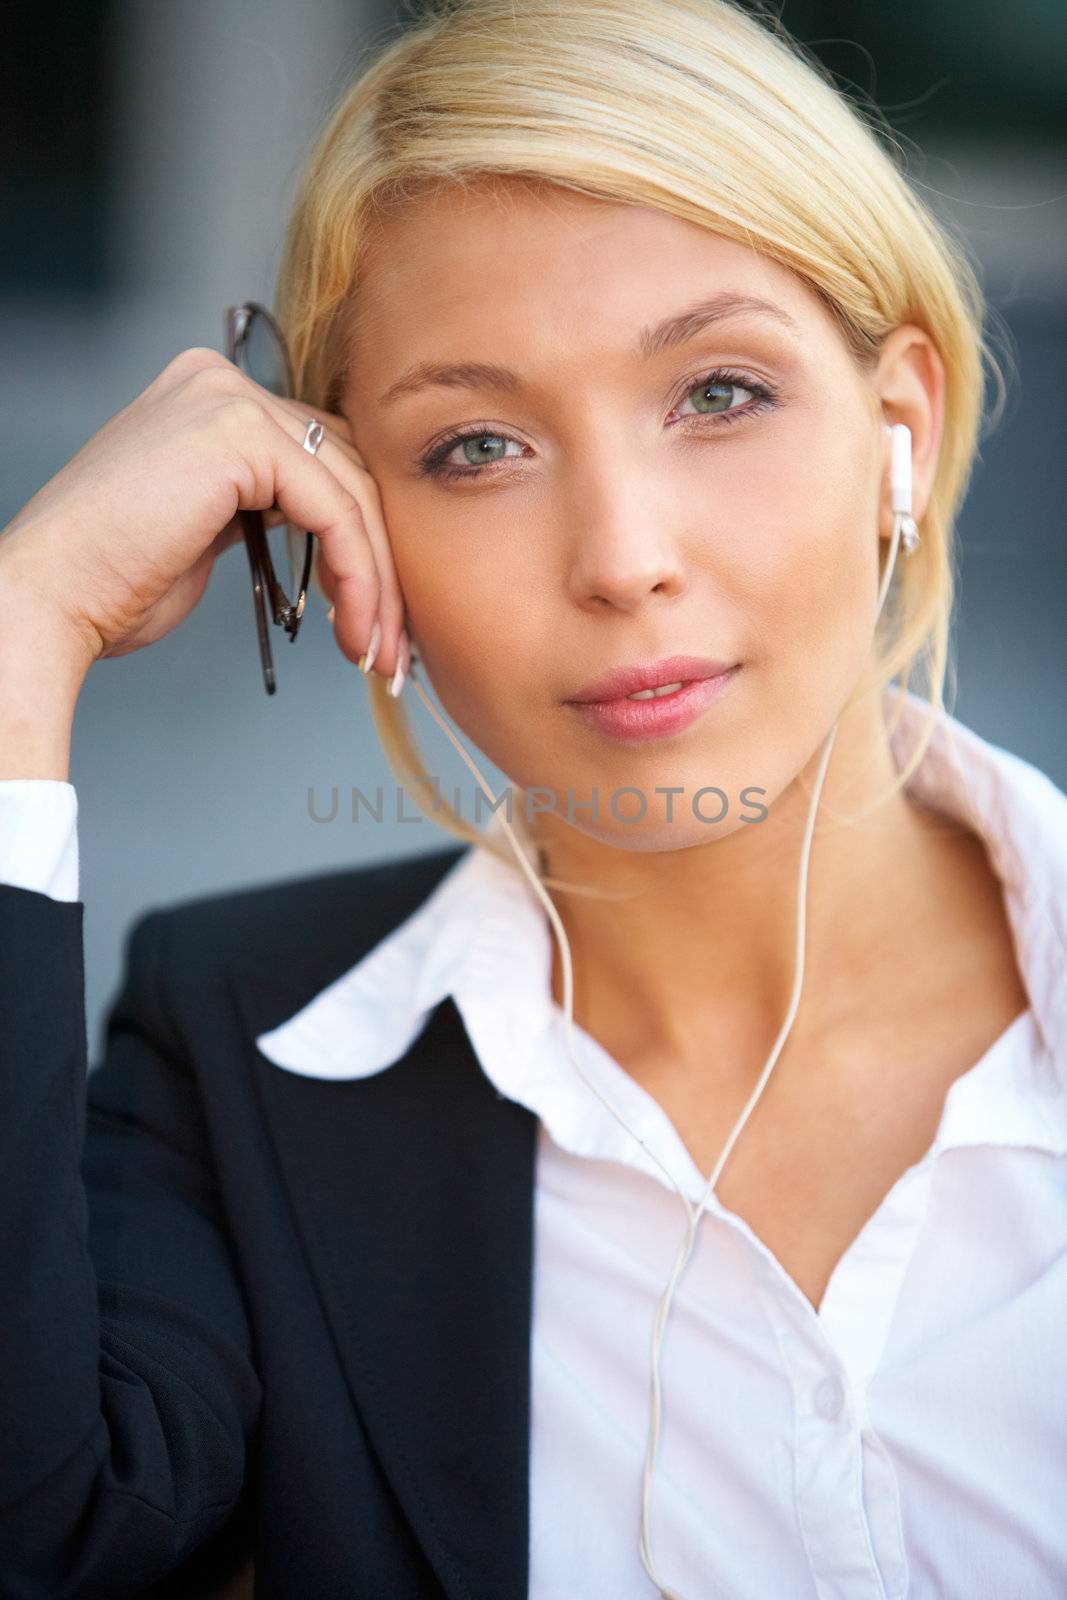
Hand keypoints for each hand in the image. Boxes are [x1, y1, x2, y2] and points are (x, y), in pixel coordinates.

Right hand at [0, 346, 405, 681]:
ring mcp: (229, 399)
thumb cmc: (114, 580)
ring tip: (379, 652)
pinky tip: (357, 626)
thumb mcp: (209, 529)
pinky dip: (358, 575)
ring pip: (352, 493)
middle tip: (393, 645)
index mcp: (212, 398)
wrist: (50, 599)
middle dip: (382, 566)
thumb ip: (265, 506)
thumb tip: (337, 531)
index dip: (364, 541)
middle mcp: (222, 384)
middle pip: (348, 471)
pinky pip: (334, 509)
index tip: (378, 617)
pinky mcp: (238, 434)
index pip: (325, 459)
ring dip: (378, 584)